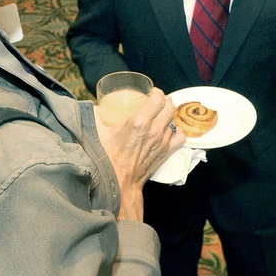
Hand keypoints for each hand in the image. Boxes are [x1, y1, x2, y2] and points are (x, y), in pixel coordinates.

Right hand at [94, 89, 184, 219]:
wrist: (119, 182)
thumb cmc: (107, 159)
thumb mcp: (98, 132)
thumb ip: (95, 115)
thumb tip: (95, 105)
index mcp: (139, 122)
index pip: (158, 98)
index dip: (156, 92)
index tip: (151, 93)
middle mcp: (155, 130)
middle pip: (170, 106)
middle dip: (164, 101)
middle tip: (156, 103)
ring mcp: (163, 141)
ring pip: (174, 120)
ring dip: (169, 116)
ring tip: (161, 116)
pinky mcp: (167, 152)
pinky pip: (181, 136)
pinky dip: (177, 131)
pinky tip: (169, 131)